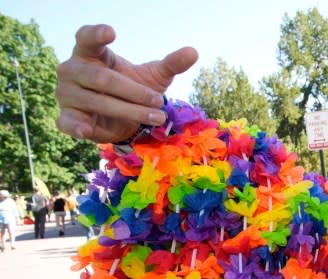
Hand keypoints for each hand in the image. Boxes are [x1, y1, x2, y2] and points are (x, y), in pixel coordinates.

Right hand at [55, 24, 197, 142]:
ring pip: (96, 101)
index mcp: (90, 53)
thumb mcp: (155, 77)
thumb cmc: (134, 89)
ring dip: (129, 111)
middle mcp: (73, 70)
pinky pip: (67, 121)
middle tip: (159, 101)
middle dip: (134, 92)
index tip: (112, 32)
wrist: (124, 119)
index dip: (97, 34)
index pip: (86, 37)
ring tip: (157, 118)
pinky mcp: (68, 116)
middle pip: (102, 78)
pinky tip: (88, 130)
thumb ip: (172, 64)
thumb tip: (193, 52)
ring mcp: (67, 93)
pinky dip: (77, 126)